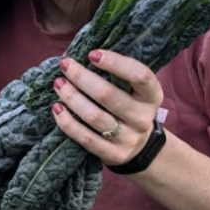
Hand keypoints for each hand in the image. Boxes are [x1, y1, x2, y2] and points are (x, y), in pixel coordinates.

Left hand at [51, 49, 163, 168]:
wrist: (139, 148)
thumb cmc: (129, 108)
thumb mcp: (133, 91)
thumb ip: (116, 74)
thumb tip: (78, 57)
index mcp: (152, 96)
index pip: (140, 75)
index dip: (115, 63)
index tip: (92, 54)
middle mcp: (143, 117)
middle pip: (108, 95)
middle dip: (82, 77)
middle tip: (65, 65)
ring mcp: (129, 139)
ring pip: (94, 116)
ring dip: (72, 98)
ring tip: (59, 84)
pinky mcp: (113, 155)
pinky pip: (85, 138)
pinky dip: (68, 123)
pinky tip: (57, 108)